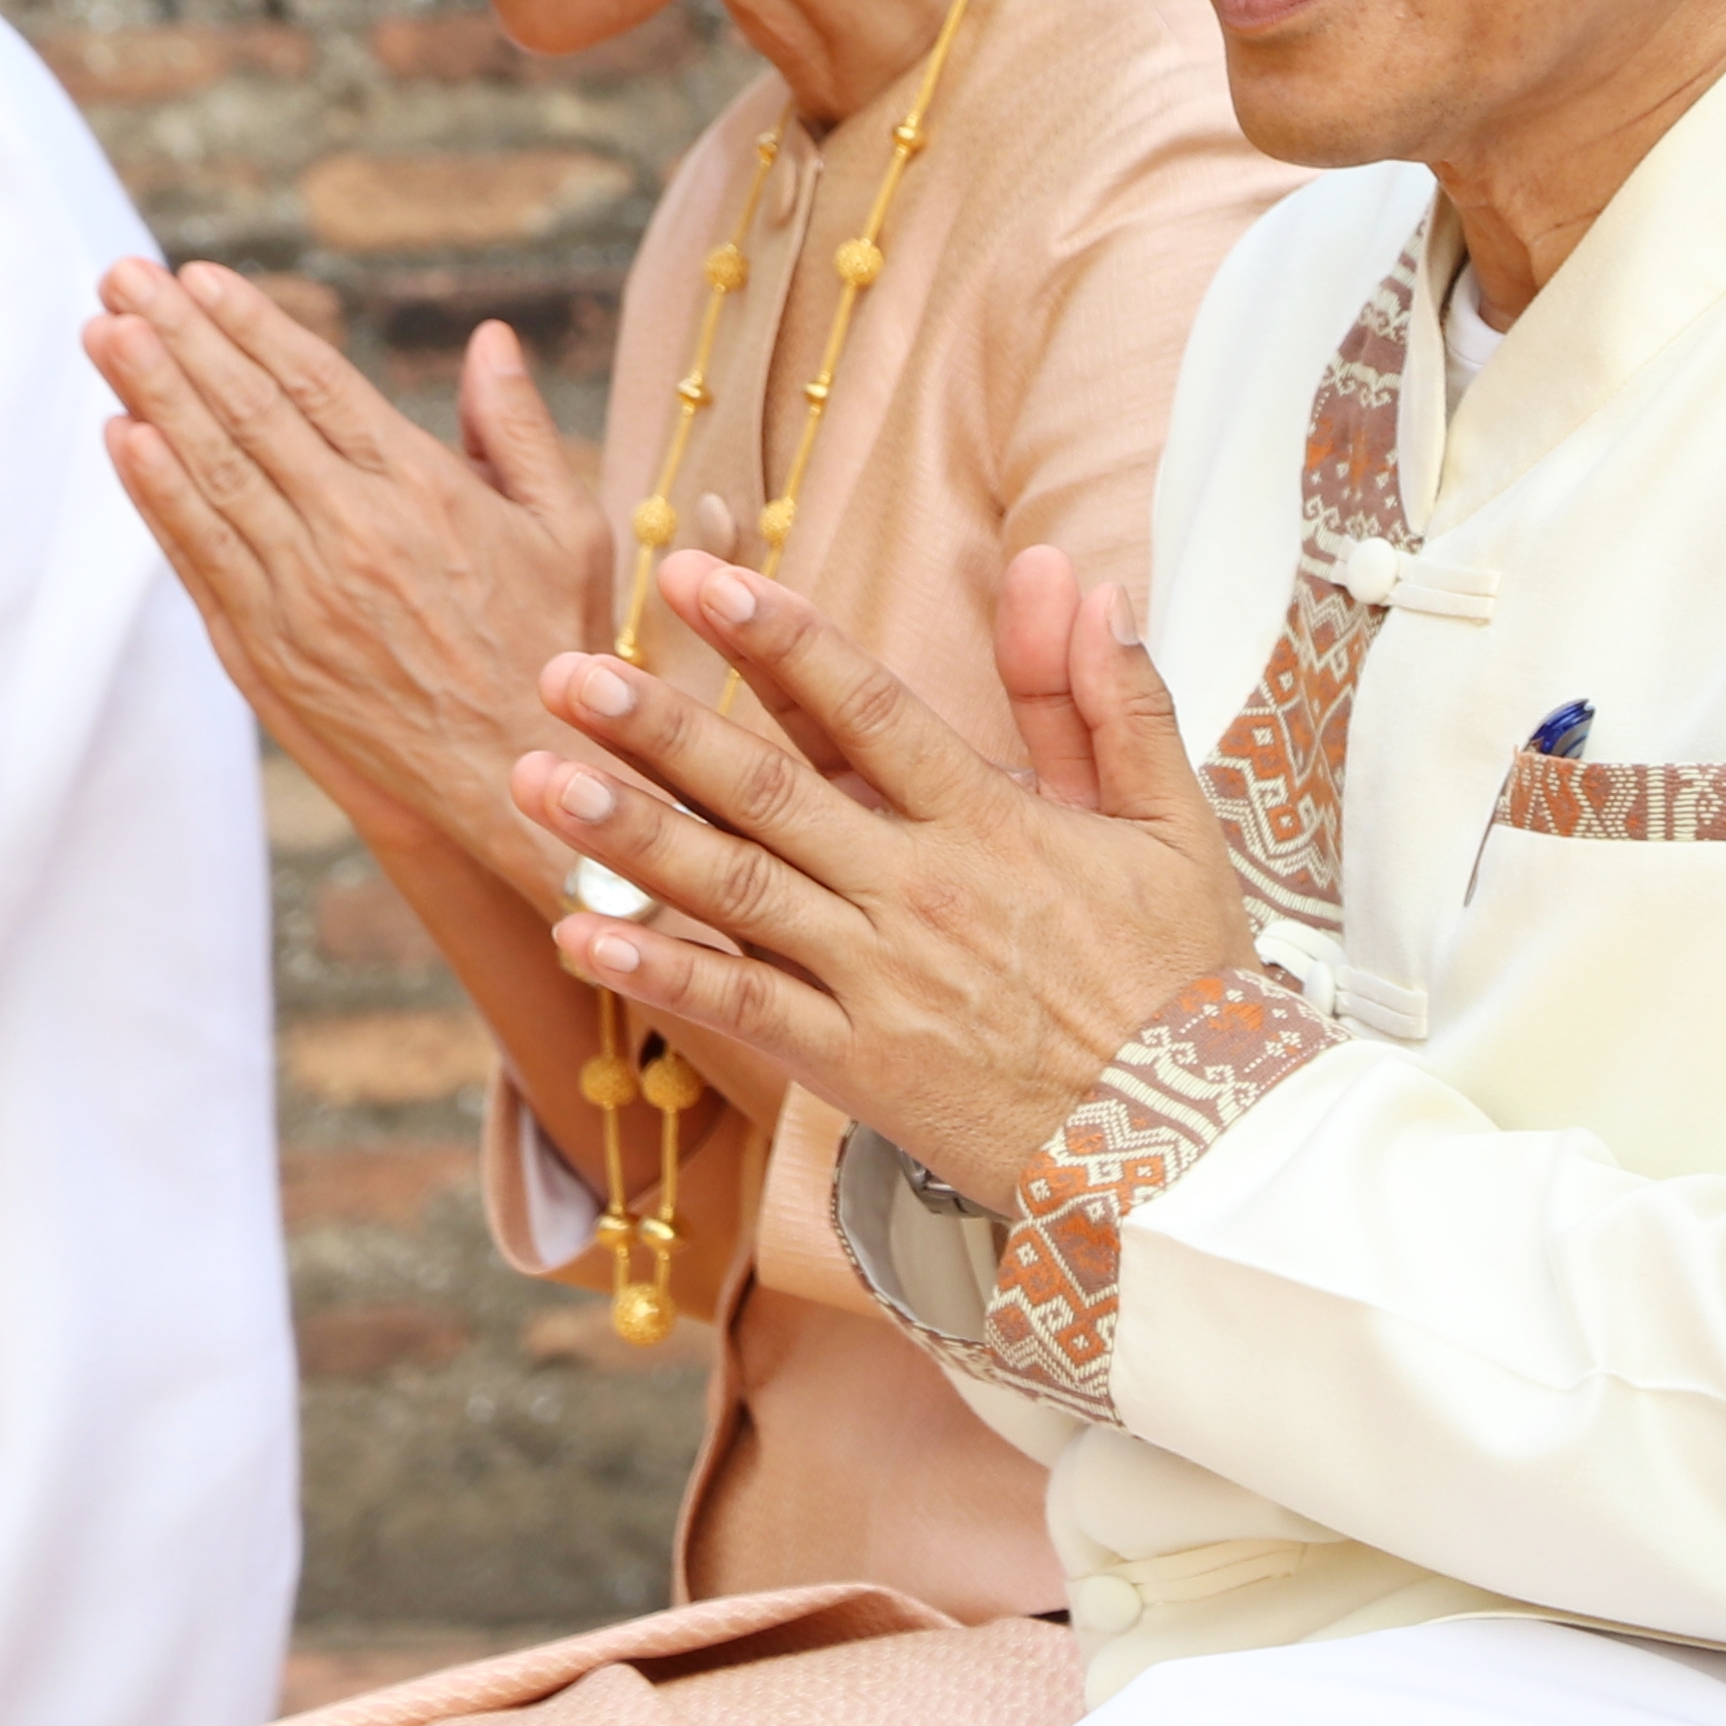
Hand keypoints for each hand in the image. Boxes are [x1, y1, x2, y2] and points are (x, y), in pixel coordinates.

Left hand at [93, 265, 612, 903]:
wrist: (518, 781)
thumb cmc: (553, 648)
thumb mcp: (566, 527)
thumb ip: (517, 429)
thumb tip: (490, 339)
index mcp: (423, 488)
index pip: (313, 385)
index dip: (249, 325)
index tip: (197, 278)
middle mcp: (352, 533)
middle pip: (245, 414)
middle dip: (176, 338)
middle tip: (121, 276)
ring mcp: (300, 595)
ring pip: (209, 475)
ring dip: (148, 396)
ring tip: (101, 332)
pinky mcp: (267, 654)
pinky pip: (198, 557)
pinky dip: (155, 495)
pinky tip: (120, 438)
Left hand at [519, 549, 1253, 1207]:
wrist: (1189, 1151)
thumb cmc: (1183, 983)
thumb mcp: (1171, 824)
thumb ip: (1110, 695)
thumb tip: (1075, 574)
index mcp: (990, 819)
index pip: (866, 705)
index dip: (778, 637)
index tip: (698, 577)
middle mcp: (919, 890)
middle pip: (770, 790)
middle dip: (660, 726)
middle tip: (565, 670)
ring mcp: (880, 981)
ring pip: (736, 891)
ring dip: (629, 833)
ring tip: (536, 776)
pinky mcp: (858, 1067)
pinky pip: (745, 1013)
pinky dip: (660, 974)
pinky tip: (580, 935)